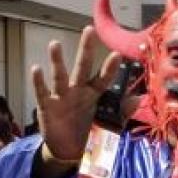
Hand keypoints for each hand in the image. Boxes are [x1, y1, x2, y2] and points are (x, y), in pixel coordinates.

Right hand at [32, 26, 121, 161]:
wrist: (67, 148)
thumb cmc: (86, 128)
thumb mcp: (107, 122)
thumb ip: (123, 110)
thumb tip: (141, 99)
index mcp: (93, 93)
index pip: (103, 79)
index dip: (110, 68)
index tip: (118, 54)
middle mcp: (77, 90)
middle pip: (82, 67)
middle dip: (86, 50)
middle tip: (89, 30)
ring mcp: (61, 96)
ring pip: (60, 76)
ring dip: (57, 61)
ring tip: (55, 44)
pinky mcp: (47, 105)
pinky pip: (42, 92)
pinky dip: (38, 81)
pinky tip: (36, 68)